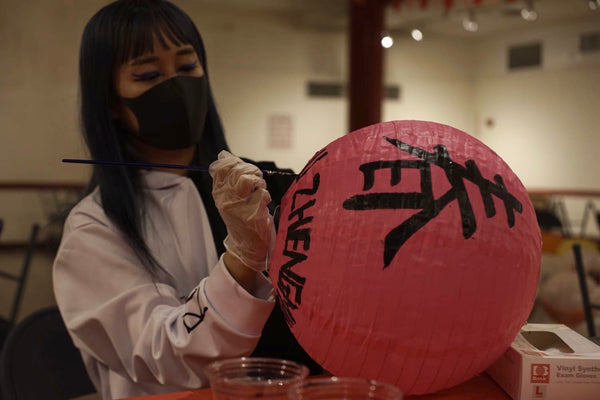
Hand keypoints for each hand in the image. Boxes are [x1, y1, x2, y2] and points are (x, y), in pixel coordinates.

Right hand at [209, 150, 274, 271]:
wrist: (246, 245)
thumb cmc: (240, 217)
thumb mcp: (228, 197)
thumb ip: (228, 176)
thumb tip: (223, 154)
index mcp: (218, 192)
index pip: (221, 167)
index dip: (235, 162)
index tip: (244, 169)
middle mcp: (224, 199)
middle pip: (238, 170)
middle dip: (252, 171)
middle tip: (257, 181)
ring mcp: (237, 206)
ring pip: (248, 180)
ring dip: (259, 182)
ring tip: (260, 190)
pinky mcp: (250, 214)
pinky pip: (262, 194)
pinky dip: (265, 196)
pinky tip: (263, 204)